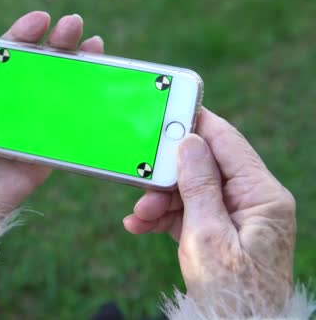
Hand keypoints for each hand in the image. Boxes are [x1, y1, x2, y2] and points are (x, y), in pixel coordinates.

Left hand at [0, 12, 104, 219]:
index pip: (4, 59)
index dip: (23, 37)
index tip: (41, 20)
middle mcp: (2, 112)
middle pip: (35, 73)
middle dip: (56, 47)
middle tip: (73, 27)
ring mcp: (21, 136)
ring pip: (54, 99)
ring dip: (75, 72)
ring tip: (92, 47)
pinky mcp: (35, 162)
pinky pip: (60, 135)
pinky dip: (80, 114)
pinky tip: (94, 91)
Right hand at [124, 108, 295, 315]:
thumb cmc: (231, 291)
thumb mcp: (208, 235)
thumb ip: (198, 185)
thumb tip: (189, 141)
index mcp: (261, 195)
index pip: (228, 143)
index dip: (198, 123)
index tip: (168, 109)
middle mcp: (250, 200)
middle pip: (203, 167)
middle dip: (168, 174)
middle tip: (141, 179)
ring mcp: (233, 217)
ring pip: (190, 191)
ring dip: (160, 200)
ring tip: (139, 215)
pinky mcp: (217, 232)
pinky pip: (187, 213)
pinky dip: (163, 217)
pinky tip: (139, 224)